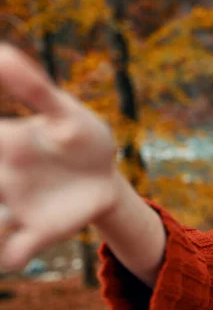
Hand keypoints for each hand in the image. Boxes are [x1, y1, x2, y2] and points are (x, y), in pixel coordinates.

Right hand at [0, 44, 118, 270]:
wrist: (105, 175)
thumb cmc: (81, 138)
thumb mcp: (65, 113)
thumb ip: (34, 89)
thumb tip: (0, 53)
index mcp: (6, 144)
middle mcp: (3, 177)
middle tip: (2, 186)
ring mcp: (18, 207)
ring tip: (7, 224)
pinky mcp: (39, 232)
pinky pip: (13, 252)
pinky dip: (9, 256)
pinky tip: (17, 253)